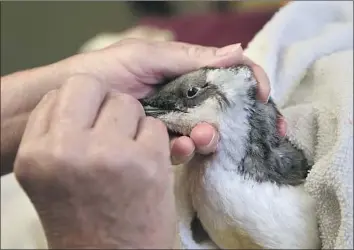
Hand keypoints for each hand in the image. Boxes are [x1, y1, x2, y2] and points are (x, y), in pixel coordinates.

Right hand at [14, 75, 174, 248]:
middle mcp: (67, 150)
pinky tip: (145, 163)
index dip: (82, 103)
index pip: (59, 94)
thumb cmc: (80, 217)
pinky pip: (154, 126)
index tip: (92, 117)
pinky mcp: (146, 161)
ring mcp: (109, 154)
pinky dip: (153, 141)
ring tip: (128, 151)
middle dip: (106, 103)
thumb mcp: (47, 176)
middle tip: (112, 128)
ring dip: (132, 123)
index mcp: (37, 153)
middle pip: (92, 87)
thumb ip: (55, 134)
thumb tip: (74, 96)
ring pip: (127, 103)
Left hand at [70, 39, 285, 163]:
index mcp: (186, 72)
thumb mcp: (145, 58)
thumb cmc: (104, 72)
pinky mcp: (161, 143)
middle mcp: (186, 97)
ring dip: (210, 136)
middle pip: (226, 108)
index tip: (263, 96)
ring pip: (209, 132)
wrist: (69, 103)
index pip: (230, 74)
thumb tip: (238, 50)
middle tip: (241, 127)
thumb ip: (189, 58)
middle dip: (240, 120)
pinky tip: (179, 147)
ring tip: (199, 137)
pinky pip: (184, 149)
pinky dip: (186, 150)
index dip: (251, 83)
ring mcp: (175, 121)